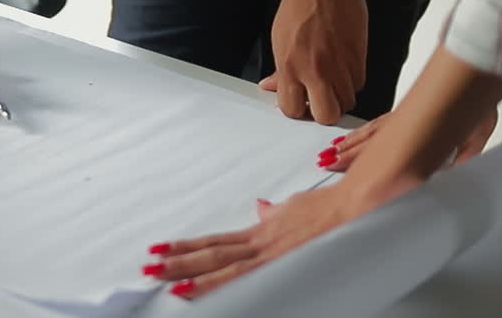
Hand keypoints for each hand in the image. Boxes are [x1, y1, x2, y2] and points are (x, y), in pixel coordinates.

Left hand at [142, 182, 384, 299]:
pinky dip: (226, 287)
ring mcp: (271, 257)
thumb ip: (274, 214)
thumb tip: (261, 208)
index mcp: (260, 232)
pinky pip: (248, 280)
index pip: (215, 242)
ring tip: (166, 282)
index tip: (160, 250)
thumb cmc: (330, 208)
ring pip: (223, 269)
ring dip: (194, 276)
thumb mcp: (294, 208)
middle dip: (179, 263)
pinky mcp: (285, 265)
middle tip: (148, 268)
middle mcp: (260, 243)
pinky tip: (208, 294)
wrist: (353, 206)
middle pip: (211, 255)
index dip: (187, 247)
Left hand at [260, 0, 367, 124]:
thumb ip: (279, 69)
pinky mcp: (359, 56)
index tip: (300, 101)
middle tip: (320, 98)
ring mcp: (339, 64)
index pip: (292, 109)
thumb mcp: (279, 37)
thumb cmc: (300, 3)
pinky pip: (359, 83)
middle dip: (324, 111)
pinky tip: (343, 65)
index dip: (297, 109)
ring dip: (340, 94)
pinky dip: (352, 80)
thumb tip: (272, 87)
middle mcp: (315, 69)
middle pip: (327, 115)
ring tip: (332, 77)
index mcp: (289, 65)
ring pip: (348, 101)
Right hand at [319, 106, 497, 171]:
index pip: (379, 146)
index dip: (357, 158)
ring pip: (369, 131)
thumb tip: (450, 172)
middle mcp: (402, 123)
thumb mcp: (474, 135)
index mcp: (415, 129)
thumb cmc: (478, 109)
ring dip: (349, 143)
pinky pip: (376, 124)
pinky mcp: (405, 113)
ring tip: (330, 152)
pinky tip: (352, 138)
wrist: (479, 77)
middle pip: (368, 139)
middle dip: (346, 153)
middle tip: (325, 163)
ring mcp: (401, 117)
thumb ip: (460, 155)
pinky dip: (361, 132)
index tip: (337, 165)